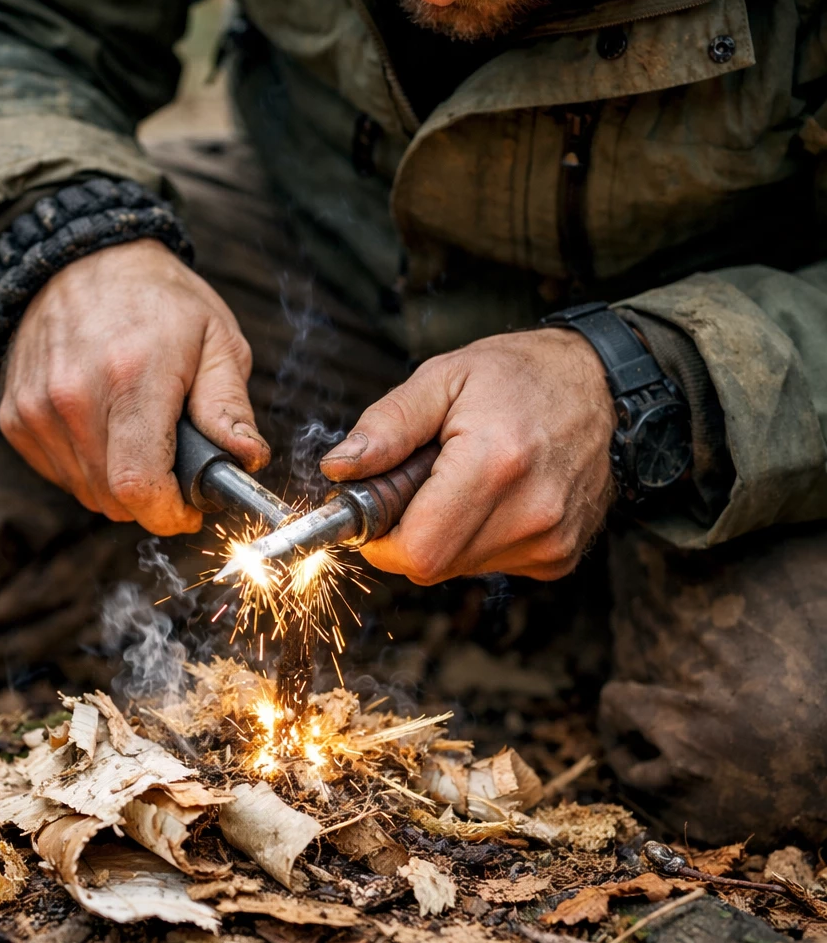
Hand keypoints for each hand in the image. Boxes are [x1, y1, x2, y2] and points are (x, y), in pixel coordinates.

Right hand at [0, 241, 268, 531]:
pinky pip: (59, 473)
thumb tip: (248, 459)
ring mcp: (36, 408)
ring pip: (87, 492)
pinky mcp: (14, 416)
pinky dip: (88, 466)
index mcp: (132, 376)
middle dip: (153, 497)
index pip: (138, 485)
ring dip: (120, 482)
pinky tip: (104, 425)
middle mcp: (73, 396)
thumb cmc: (160, 300)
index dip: (170, 513)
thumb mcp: (216, 338)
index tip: (190, 507)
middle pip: (114, 498)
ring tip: (140, 435)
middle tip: (174, 462)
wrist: (80, 258)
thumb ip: (230, 406)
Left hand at [320, 330, 615, 581]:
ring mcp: (552, 540)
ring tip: (468, 479)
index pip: (414, 552)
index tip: (380, 503)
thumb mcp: (443, 377)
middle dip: (411, 531)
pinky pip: (493, 565)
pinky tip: (499, 495)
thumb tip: (340, 469)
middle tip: (425, 480)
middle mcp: (531, 513)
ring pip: (461, 568)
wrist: (603, 385)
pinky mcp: (561, 555)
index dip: (382, 537)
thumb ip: (387, 426)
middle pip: (433, 564)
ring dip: (447, 534)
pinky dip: (481, 537)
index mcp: (495, 464)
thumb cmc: (520, 375)